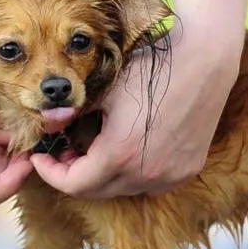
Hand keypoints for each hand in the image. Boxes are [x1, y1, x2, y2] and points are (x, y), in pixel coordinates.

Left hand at [31, 22, 242, 198]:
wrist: (205, 58)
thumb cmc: (153, 68)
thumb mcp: (105, 89)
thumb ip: (73, 114)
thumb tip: (50, 125)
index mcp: (120, 155)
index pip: (74, 185)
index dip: (52, 173)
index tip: (42, 157)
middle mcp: (147, 174)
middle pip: (97, 191)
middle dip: (74, 174)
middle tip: (64, 150)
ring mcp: (171, 175)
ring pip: (124, 189)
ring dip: (103, 175)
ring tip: (94, 147)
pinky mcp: (188, 169)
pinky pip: (151, 182)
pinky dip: (132, 173)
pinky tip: (127, 148)